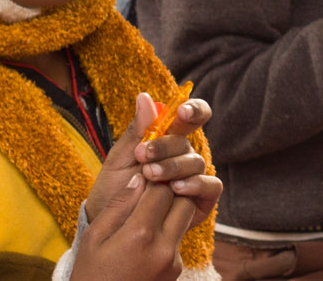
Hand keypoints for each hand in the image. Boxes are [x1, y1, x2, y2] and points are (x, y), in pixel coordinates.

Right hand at [71, 173, 219, 280]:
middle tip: (151, 192)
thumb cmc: (90, 274)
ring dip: (171, 212)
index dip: (154, 180)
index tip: (145, 176)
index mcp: (140, 235)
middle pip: (184, 202)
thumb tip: (140, 178)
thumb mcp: (95, 237)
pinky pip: (177, 241)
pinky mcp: (176, 271)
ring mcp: (173, 262)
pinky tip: (145, 239)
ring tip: (147, 213)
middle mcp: (163, 248)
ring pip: (184, 221)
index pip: (162, 191)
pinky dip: (167, 234)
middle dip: (171, 193)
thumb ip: (119, 205)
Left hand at [85, 93, 216, 222]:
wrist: (111, 225)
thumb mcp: (120, 158)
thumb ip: (137, 129)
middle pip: (187, 142)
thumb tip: (145, 96)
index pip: (192, 117)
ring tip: (150, 176)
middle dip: (165, 147)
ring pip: (197, 163)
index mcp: (169, 140)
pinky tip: (176, 189)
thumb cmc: (115, 189)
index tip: (182, 112)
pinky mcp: (203, 199)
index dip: (194, 110)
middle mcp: (185, 156)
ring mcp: (195, 177)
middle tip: (142, 156)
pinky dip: (195, 184)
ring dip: (174, 167)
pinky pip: (211, 186)